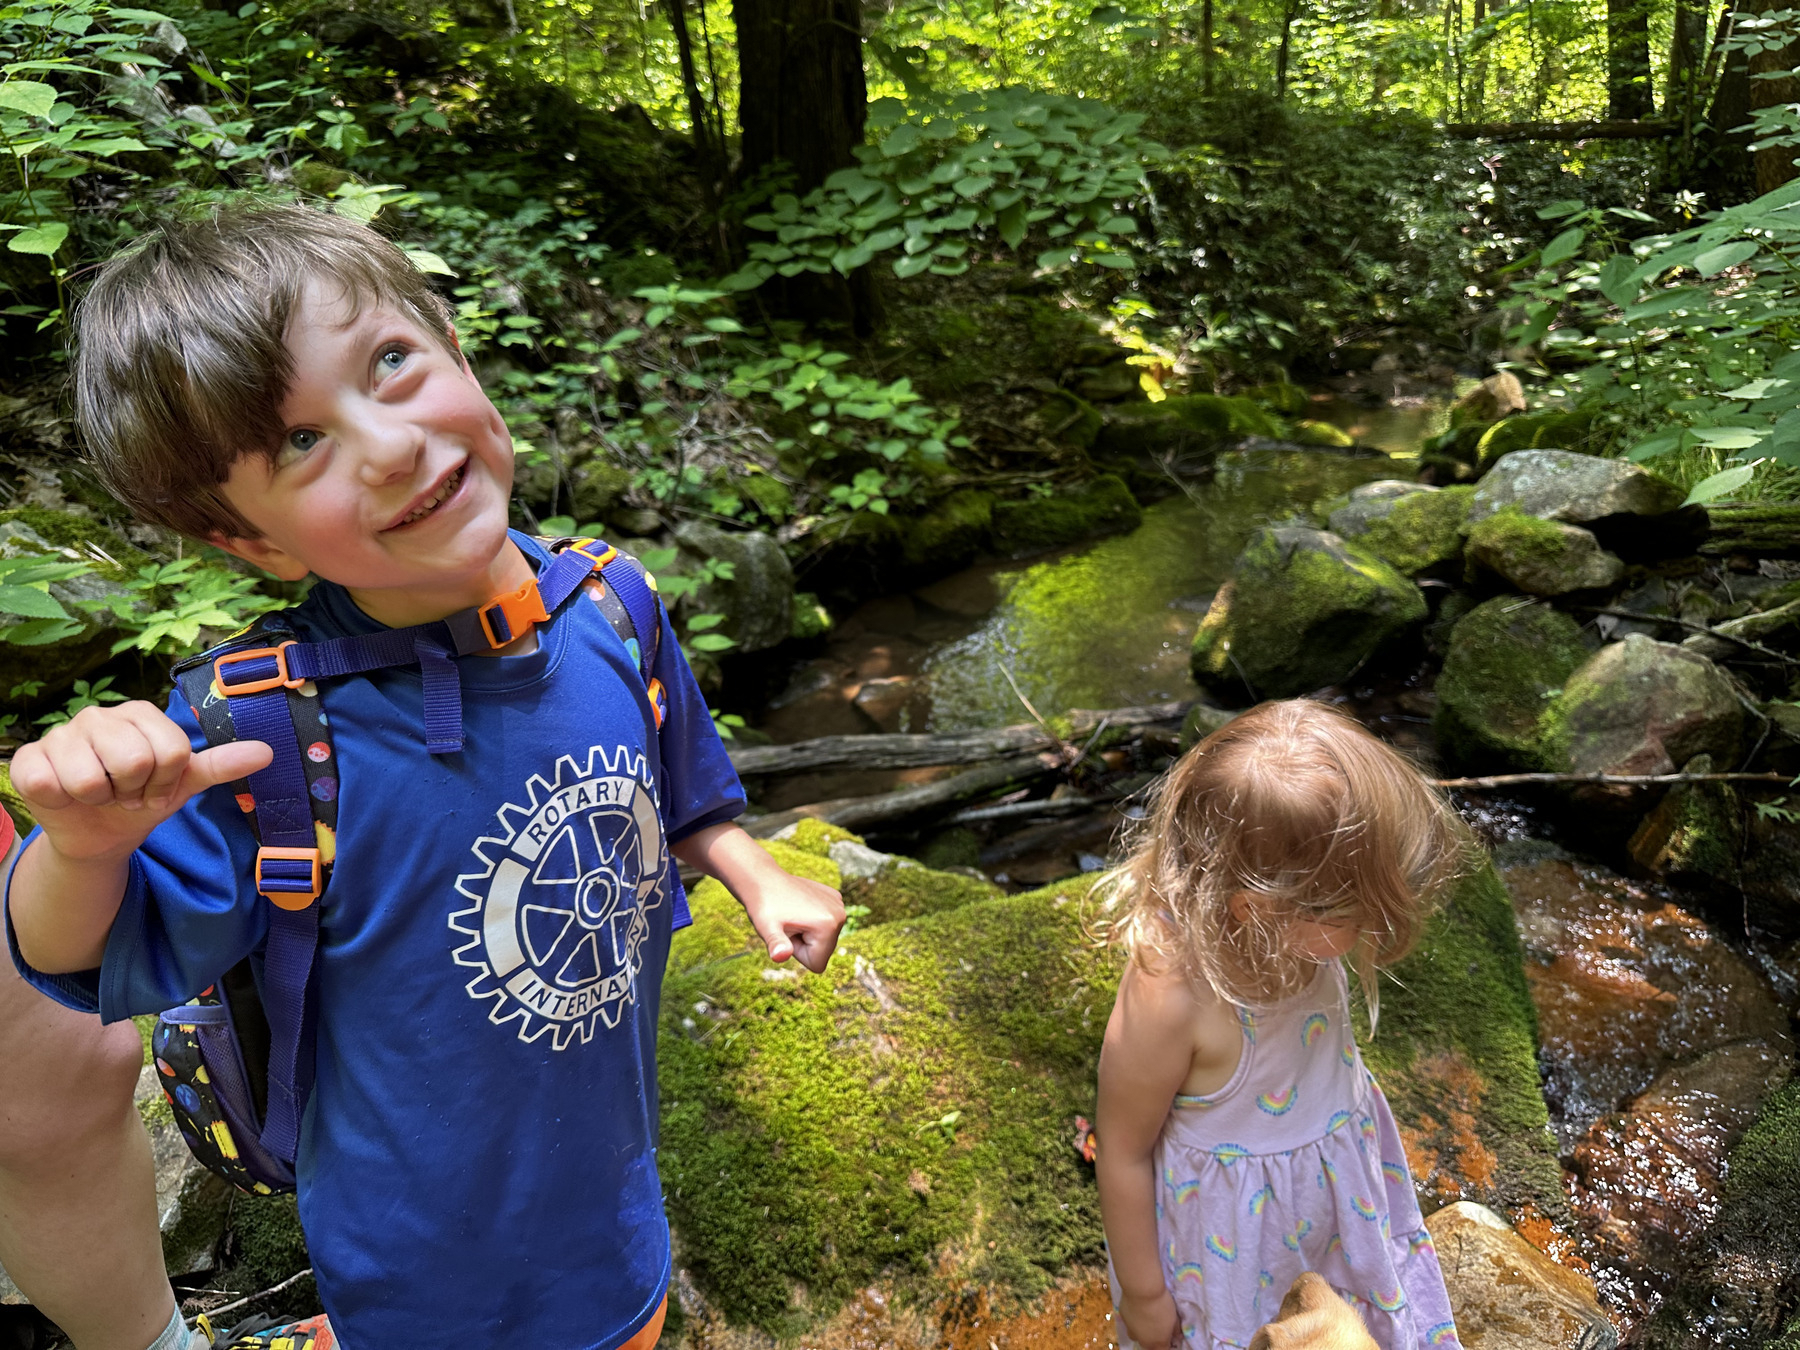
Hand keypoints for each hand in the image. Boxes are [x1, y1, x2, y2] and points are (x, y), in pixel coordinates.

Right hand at [12, 702, 273, 862]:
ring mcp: (61, 734)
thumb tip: (267, 752)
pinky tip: (66, 797)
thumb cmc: (142, 798)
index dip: (165, 782)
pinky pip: (50, 785)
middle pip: (135, 761)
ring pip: (91, 778)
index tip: (155, 788)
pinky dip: (63, 801)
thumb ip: (221, 764)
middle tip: (126, 793)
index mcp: (141, 713)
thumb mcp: (185, 783)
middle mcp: (100, 715)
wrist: (100, 833)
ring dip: (99, 799)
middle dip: (133, 791)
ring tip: (99, 795)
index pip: (173, 751)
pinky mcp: (28, 759)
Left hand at [741, 873, 844, 972]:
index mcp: (829, 924)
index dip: (797, 953)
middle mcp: (840, 914)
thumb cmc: (763, 906)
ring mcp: (839, 904)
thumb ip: (775, 944)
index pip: (817, 964)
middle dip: (804, 944)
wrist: (763, 878)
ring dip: (807, 934)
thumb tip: (779, 956)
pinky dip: (811, 920)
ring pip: (824, 939)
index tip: (787, 932)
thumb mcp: (766, 928)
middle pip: (823, 952)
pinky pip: (825, 924)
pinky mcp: (834, 898)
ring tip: (793, 916)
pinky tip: (798, 907)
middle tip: (789, 924)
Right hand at [1119, 1289, 1179, 1349]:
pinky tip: (1138, 1307)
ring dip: (1142, 1330)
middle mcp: (1143, 1341)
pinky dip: (1134, 1317)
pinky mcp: (1123, 1318)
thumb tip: (1176, 1334)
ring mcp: (1131, 1330)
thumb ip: (1175, 1329)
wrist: (1142, 1290)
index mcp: (1158, 1344)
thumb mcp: (1174, 1318)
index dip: (1167, 1344)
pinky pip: (1130, 1322)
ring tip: (1147, 1317)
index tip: (1170, 1335)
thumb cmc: (1162, 1305)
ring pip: (1137, 1334)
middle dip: (1153, 1338)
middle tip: (1158, 1325)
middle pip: (1148, 1345)